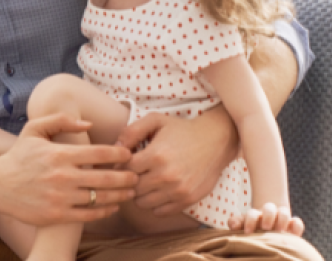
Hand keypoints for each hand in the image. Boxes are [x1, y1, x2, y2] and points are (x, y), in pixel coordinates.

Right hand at [0, 114, 136, 226]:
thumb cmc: (19, 156)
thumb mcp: (34, 130)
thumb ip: (60, 120)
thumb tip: (89, 124)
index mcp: (59, 154)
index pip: (99, 153)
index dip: (119, 154)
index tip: (128, 154)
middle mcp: (62, 176)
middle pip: (106, 177)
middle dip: (126, 177)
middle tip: (136, 176)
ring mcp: (60, 197)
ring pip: (100, 198)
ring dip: (120, 195)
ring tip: (129, 192)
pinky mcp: (57, 215)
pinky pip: (89, 214)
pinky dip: (104, 211)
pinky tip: (111, 206)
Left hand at [115, 110, 236, 215]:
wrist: (216, 141)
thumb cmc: (181, 129)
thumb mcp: (155, 120)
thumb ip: (131, 132)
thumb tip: (115, 149)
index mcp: (155, 155)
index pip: (124, 170)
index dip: (119, 166)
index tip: (123, 163)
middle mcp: (166, 176)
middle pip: (132, 188)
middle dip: (128, 181)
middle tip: (132, 174)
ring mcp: (178, 190)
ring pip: (143, 203)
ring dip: (139, 194)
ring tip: (144, 182)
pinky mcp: (188, 200)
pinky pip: (160, 212)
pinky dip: (154, 204)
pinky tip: (157, 191)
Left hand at [228, 203, 304, 235]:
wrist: (265, 232)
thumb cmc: (251, 231)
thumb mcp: (242, 227)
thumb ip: (236, 223)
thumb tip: (232, 225)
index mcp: (255, 216)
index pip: (252, 214)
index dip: (250, 221)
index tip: (248, 232)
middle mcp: (269, 214)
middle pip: (269, 208)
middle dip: (267, 216)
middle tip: (265, 228)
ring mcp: (281, 219)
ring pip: (284, 212)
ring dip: (282, 219)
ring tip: (279, 231)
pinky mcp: (293, 226)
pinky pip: (297, 223)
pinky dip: (296, 226)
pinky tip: (293, 234)